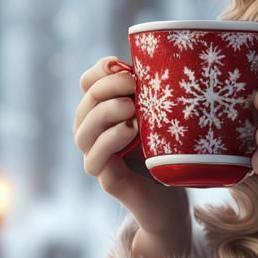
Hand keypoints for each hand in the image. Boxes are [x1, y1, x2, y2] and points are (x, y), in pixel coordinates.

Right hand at [74, 56, 189, 239]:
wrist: (175, 201)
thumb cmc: (170, 153)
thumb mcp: (163, 115)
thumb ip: (156, 92)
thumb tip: (167, 57)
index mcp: (104, 114)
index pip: (87, 84)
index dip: (100, 71)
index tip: (121, 63)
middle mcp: (94, 135)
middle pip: (85, 105)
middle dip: (106, 89)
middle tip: (134, 84)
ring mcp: (99, 159)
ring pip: (82, 133)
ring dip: (104, 114)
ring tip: (132, 107)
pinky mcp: (109, 181)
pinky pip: (95, 161)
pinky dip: (109, 143)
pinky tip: (130, 131)